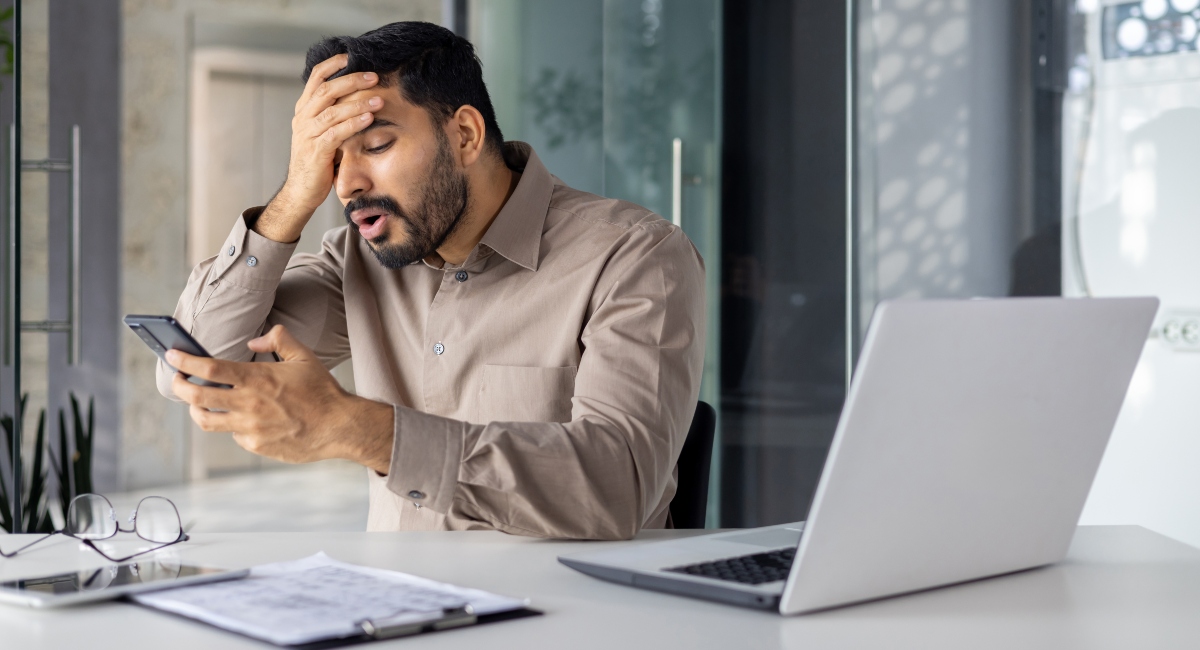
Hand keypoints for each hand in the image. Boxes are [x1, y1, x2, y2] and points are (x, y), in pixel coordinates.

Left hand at [167, 325, 393, 472]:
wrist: (339, 426)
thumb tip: (254, 340)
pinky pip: (233, 434)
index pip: (209, 369)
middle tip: (178, 380)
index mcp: (258, 379)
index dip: (185, 362)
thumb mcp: (303, 356)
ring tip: (197, 402)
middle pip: (197, 397)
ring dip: (196, 409)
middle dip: (180, 386)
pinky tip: (243, 418)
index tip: (173, 356)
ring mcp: (250, 429)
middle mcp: (249, 405)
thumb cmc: (322, 391)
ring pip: (207, 421)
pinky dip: (232, 424)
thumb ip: (278, 339)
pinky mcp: (256, 446)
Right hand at [254, 54, 382, 242]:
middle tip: (374, 76)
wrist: (301, 190)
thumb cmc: (318, 161)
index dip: (333, 64)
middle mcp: (303, 118)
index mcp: (304, 110)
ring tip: (379, 99)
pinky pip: (336, 133)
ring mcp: (307, 134)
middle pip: (326, 90)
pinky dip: (353, 124)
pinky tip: (369, 118)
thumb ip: (334, 114)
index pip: (316, 78)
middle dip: (352, 81)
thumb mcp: (323, 132)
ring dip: (358, 103)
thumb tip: (359, 97)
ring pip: (332, 111)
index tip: (352, 56)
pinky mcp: (316, 151)